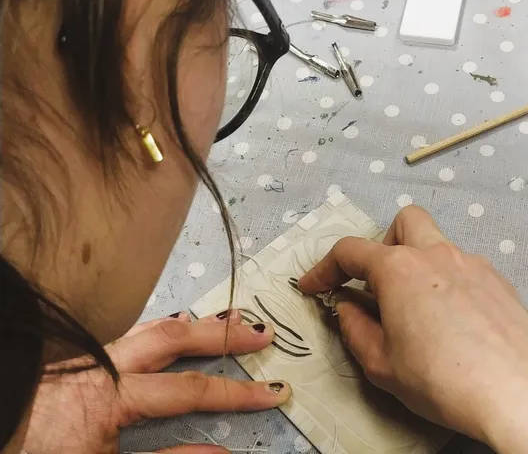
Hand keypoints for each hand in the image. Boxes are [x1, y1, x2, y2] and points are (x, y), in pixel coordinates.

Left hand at [23, 312, 291, 453]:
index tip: (271, 393)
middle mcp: (101, 365)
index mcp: (111, 394)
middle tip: (260, 334)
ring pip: (148, 327)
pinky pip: (126, 335)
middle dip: (222, 335)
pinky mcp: (72, 362)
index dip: (235, 392)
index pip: (190, 388)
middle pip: (174, 338)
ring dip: (193, 324)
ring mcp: (85, 359)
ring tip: (227, 318)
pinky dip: (159, 329)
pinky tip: (169, 328)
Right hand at [297, 206, 527, 453]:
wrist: (518, 392)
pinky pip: (464, 268)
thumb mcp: (382, 365)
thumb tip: (348, 309)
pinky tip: (451, 322)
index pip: (350, 251)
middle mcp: (438, 255)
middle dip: (383, 244)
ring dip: (419, 265)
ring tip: (415, 311)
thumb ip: (355, 330)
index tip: (315, 287)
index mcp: (400, 269)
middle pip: (404, 222)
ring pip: (438, 244)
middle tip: (376, 284)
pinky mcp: (499, 282)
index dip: (325, 269)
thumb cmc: (445, 381)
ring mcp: (474, 264)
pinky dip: (448, 283)